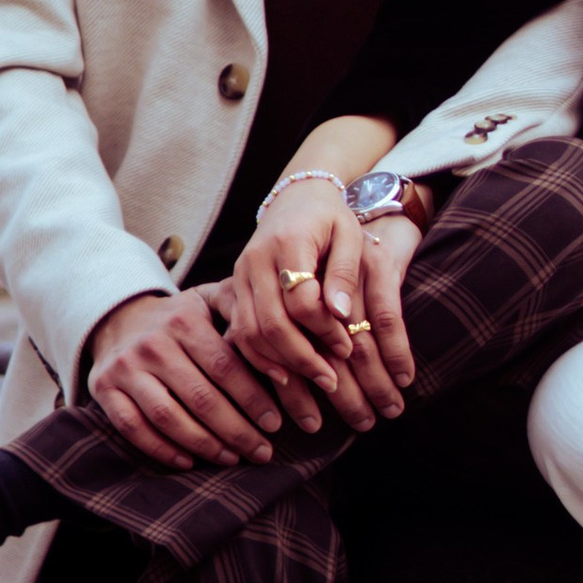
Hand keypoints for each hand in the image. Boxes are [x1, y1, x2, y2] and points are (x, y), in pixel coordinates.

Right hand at [85, 286, 306, 469]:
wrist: (118, 317)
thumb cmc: (181, 316)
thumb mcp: (211, 299)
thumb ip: (244, 309)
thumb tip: (289, 335)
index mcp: (184, 320)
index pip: (225, 367)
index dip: (253, 399)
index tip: (276, 424)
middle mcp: (152, 344)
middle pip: (200, 397)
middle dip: (236, 430)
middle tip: (263, 452)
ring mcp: (125, 368)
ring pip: (168, 417)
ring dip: (204, 444)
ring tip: (232, 458)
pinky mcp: (104, 389)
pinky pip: (133, 427)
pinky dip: (162, 449)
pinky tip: (189, 461)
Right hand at [227, 191, 412, 429]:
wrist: (296, 198)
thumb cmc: (331, 217)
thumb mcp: (349, 235)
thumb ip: (344, 272)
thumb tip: (340, 314)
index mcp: (287, 242)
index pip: (301, 299)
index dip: (325, 329)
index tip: (347, 347)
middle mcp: (255, 261)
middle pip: (270, 323)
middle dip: (302, 358)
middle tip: (331, 382)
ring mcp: (239, 276)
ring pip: (250, 333)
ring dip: (281, 364)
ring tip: (312, 384)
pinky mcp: (234, 289)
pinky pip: (239, 332)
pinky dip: (259, 358)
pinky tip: (284, 376)